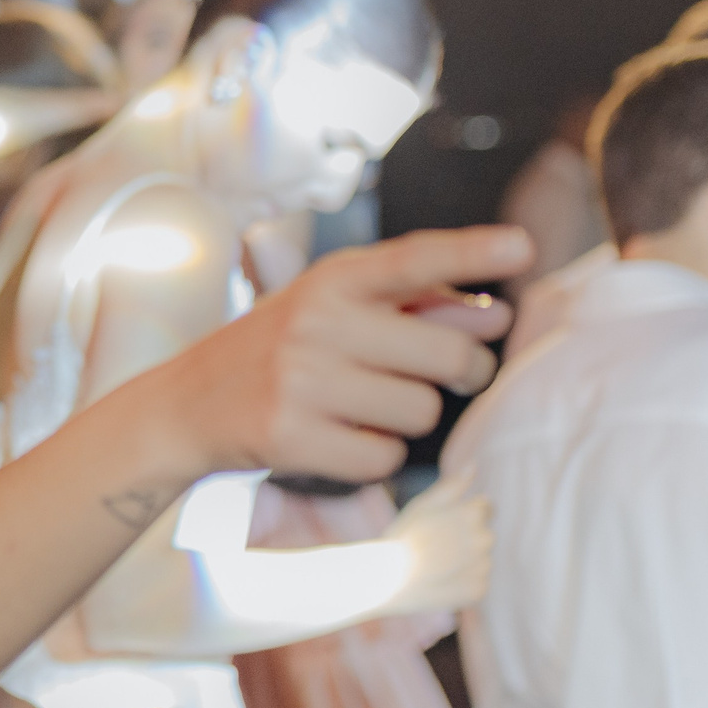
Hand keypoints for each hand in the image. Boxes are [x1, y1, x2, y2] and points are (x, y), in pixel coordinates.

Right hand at [160, 227, 530, 484]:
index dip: (471, 252)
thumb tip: (495, 319)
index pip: (412, 259)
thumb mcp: (334, 309)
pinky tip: (338, 439)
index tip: (522, 248)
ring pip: (420, 412)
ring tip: (364, 407)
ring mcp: (300, 379)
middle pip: (444, 354)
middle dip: (463, 371)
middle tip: (452, 375)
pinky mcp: (289, 435)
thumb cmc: (279, 350)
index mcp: (331, 279)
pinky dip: (373, 458)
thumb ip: (412, 305)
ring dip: (408, 419)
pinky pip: (382, 459)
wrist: (184, 404)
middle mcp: (315, 320)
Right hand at [375, 470, 493, 616]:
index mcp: (474, 513)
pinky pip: (476, 583)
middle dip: (465, 538)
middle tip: (436, 547)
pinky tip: (440, 582)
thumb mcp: (423, 503)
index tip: (444, 525)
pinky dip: (462, 583)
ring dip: (464, 562)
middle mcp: (485, 539)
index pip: (486, 507)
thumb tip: (474, 465)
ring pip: (480, 560)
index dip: (464, 514)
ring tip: (435, 566)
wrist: (388, 580)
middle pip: (483, 535)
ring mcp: (483, 566)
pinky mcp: (478, 590)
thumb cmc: (403, 537)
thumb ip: (453, 485)